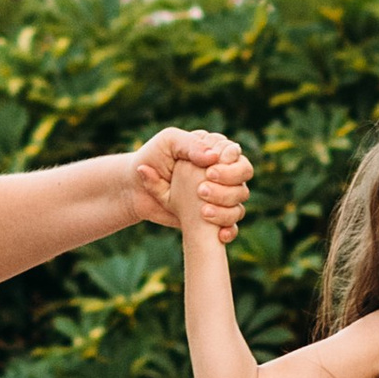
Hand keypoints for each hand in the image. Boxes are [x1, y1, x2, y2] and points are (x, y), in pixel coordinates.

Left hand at [132, 128, 252, 240]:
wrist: (134, 189)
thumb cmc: (151, 159)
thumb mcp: (168, 143)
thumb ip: (190, 145)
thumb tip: (214, 157)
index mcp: (213, 150)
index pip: (234, 153)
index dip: (229, 163)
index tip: (209, 172)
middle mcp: (221, 171)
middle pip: (244, 174)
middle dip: (228, 184)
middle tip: (201, 190)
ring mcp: (219, 193)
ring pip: (239, 199)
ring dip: (225, 206)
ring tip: (202, 211)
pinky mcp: (214, 215)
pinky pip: (232, 224)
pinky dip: (229, 229)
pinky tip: (220, 234)